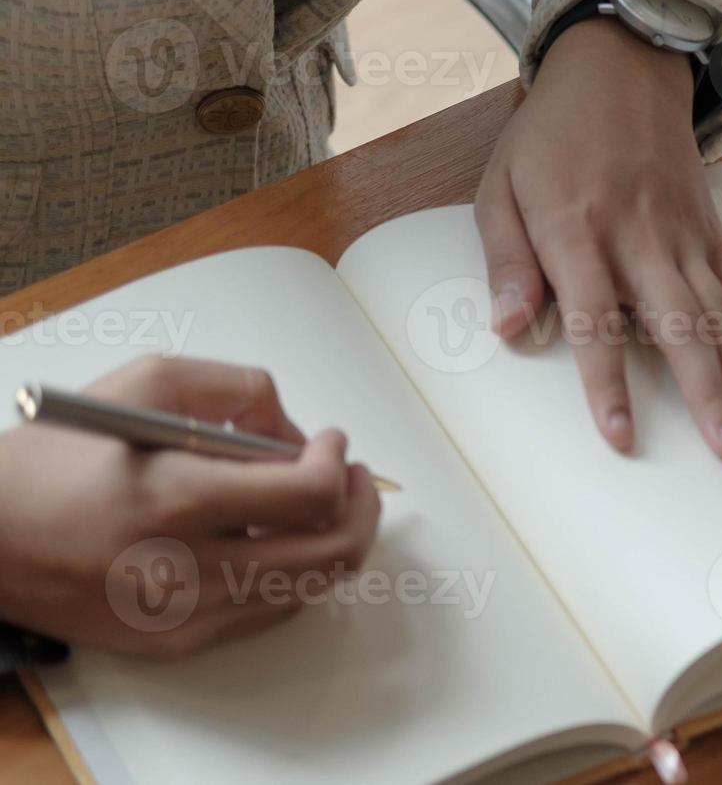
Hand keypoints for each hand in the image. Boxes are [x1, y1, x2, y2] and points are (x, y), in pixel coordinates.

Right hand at [0, 357, 380, 657]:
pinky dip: (289, 573)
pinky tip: (272, 539)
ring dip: (329, 539)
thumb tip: (296, 433)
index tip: (330, 442)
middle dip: (357, 507)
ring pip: (307, 586)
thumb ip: (236, 390)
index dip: (336, 464)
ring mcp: (181, 614)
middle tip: (348, 475)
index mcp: (174, 497)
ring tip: (313, 503)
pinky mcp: (174, 642)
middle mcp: (183, 567)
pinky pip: (267, 612)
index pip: (308, 495)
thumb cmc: (58, 455)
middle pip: (328, 552)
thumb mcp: (143, 384)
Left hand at [476, 18, 721, 463]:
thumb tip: (506, 328)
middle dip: (707, 393)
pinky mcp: (715, 235)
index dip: (608, 382)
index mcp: (578, 233)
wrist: (618, 68)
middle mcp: (642, 241)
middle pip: (681, 327)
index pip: (594, 321)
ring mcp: (687, 239)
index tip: (622, 437)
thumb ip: (506, 260)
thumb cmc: (549, 138)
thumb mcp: (498, 189)